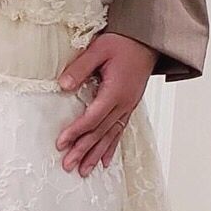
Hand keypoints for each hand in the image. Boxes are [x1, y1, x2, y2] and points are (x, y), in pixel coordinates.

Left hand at [55, 33, 156, 174]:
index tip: (61, 143)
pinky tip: (105, 161)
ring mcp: (128, 106)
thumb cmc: (125, 42)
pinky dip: (111, 147)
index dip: (76, 132)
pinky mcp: (129, 106)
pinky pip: (120, 131)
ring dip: (96, 154)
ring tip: (84, 171)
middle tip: (68, 165)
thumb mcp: (99, 49)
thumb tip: (63, 85)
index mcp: (116, 92)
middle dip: (83, 150)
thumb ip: (81, 68)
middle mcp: (124, 104)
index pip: (92, 118)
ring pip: (110, 136)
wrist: (148, 40)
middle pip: (101, 132)